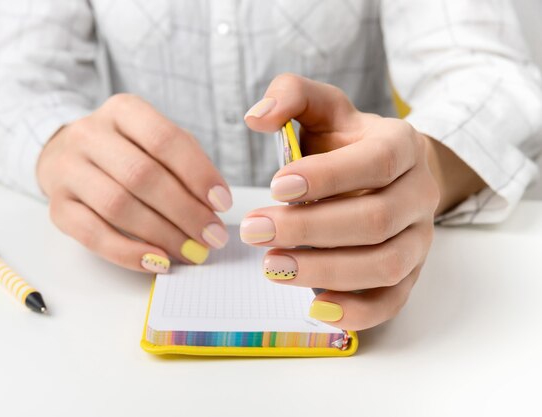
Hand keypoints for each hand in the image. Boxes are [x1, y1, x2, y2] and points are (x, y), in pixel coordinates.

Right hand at [37, 94, 232, 273]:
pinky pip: (92, 234)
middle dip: (185, 212)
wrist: (63, 155)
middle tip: (211, 237)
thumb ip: (184, 166)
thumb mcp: (154, 142)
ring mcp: (67, 170)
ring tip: (191, 252)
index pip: (165, 139)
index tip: (222, 203)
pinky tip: (157, 262)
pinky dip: (128, 253)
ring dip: (162, 235)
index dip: (198, 173)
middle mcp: (89, 135)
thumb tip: (213, 209)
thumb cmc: (124, 152)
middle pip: (142, 176)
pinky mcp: (56, 207)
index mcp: (122, 110)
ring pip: (117, 205)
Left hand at [242, 74, 480, 329]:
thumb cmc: (349, 142)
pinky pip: (392, 300)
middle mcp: (418, 193)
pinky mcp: (409, 274)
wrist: (394, 173)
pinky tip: (314, 307)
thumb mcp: (324, 108)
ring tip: (272, 267)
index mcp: (401, 146)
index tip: (275, 186)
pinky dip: (357, 311)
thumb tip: (255, 117)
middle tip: (254, 231)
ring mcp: (418, 239)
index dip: (327, 177)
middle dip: (309, 230)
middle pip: (375, 220)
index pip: (376, 163)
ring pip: (385, 264)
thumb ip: (291, 95)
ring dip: (326, 271)